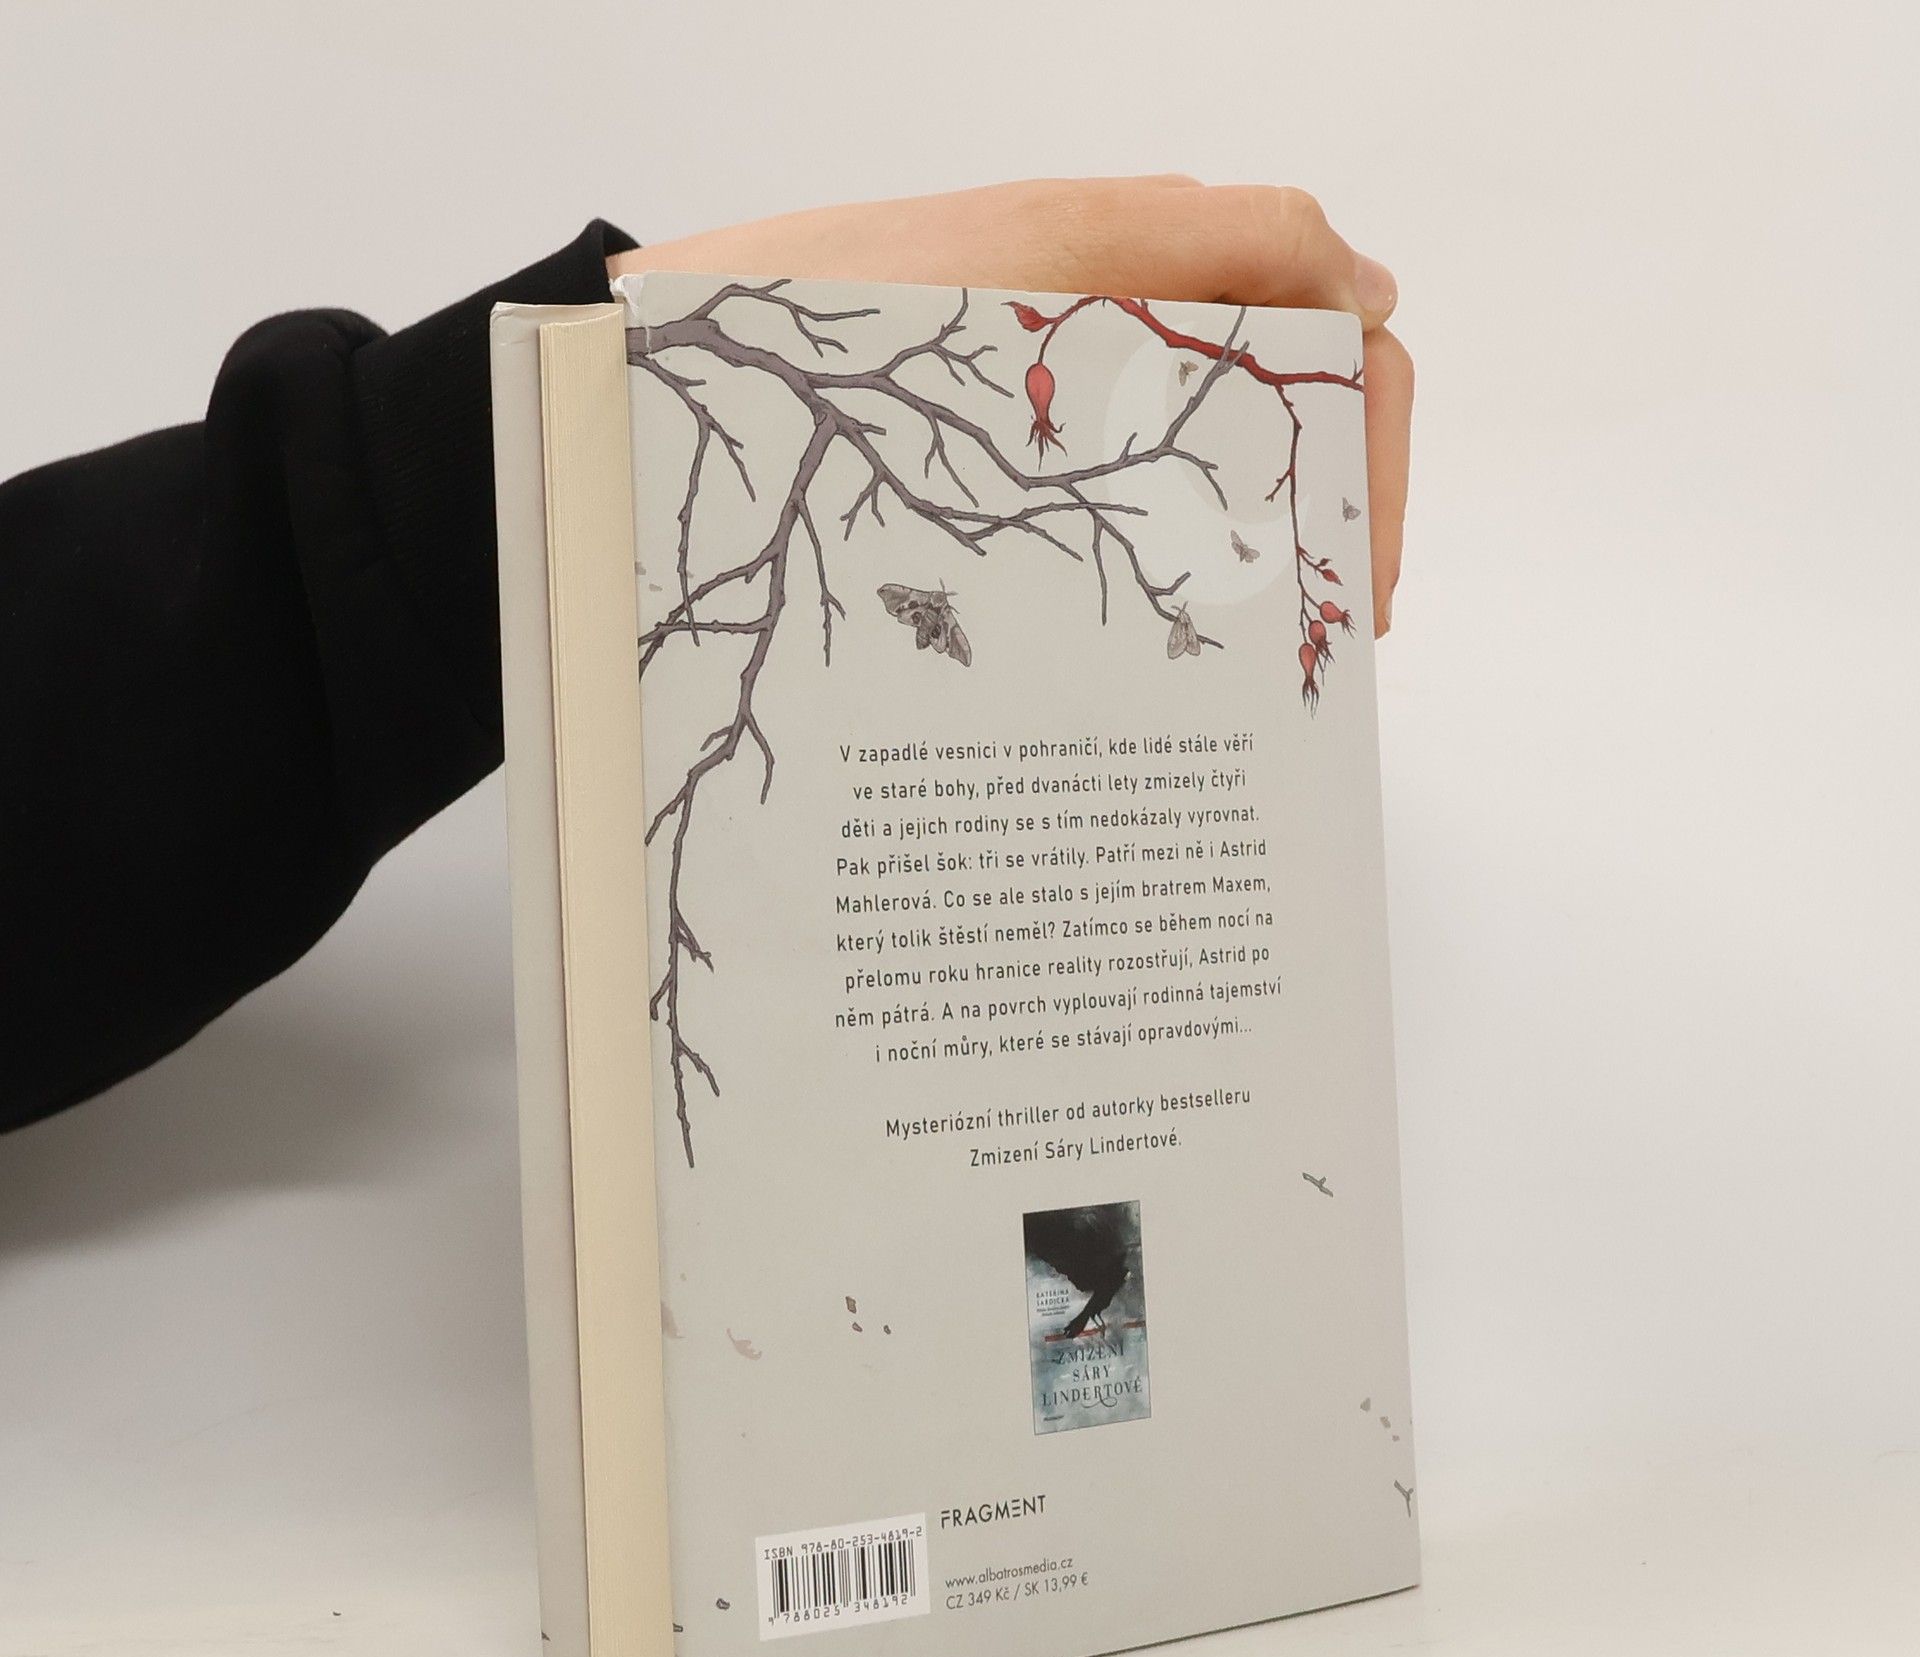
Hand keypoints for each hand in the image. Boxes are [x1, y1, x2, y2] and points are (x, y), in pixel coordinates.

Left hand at [615, 177, 1411, 632]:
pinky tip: (1149, 625)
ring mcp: (1063, 397)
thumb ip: (1220, 239)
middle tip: (1310, 641)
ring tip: (1242, 651)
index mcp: (1155, 258)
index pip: (1336, 335)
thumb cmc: (843, 304)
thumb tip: (1372, 287)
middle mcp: (1124, 325)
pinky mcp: (1004, 454)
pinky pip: (1120, 501)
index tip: (1357, 584)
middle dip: (1320, 521)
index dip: (1373, 453)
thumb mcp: (1045, 247)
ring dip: (1247, 553)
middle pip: (1284, 417)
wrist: (678, 370)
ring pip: (1209, 472)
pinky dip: (1160, 561)